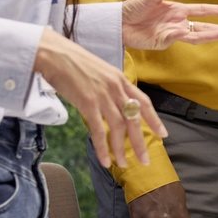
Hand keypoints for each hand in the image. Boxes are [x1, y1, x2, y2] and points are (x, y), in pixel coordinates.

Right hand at [34, 28, 159, 168]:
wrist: (54, 53)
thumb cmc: (73, 61)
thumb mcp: (100, 71)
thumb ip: (110, 87)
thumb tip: (114, 103)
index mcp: (120, 79)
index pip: (144, 102)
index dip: (154, 120)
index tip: (163, 134)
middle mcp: (116, 88)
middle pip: (134, 119)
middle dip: (140, 142)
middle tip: (145, 161)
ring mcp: (103, 95)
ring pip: (118, 127)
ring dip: (121, 149)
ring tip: (122, 164)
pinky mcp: (87, 103)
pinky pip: (98, 130)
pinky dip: (102, 147)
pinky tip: (104, 160)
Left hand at [121, 0, 217, 49]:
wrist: (117, 23)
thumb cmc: (133, 8)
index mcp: (178, 10)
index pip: (203, 11)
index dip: (217, 11)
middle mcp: (178, 22)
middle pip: (205, 28)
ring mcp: (172, 34)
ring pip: (196, 36)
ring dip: (212, 36)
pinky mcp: (163, 43)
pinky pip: (176, 39)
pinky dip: (182, 35)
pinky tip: (186, 31)